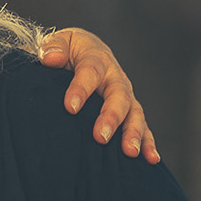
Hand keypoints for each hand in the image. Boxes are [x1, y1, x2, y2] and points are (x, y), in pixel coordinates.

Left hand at [40, 29, 159, 163]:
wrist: (81, 51)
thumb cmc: (65, 49)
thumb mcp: (58, 42)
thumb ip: (52, 47)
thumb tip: (50, 58)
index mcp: (95, 57)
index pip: (90, 72)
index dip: (81, 89)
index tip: (70, 108)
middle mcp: (114, 76)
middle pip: (118, 95)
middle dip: (111, 116)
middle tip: (101, 137)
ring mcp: (124, 94)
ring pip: (134, 113)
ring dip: (133, 133)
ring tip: (130, 152)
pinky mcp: (128, 110)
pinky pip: (141, 126)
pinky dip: (148, 142)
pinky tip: (150, 159)